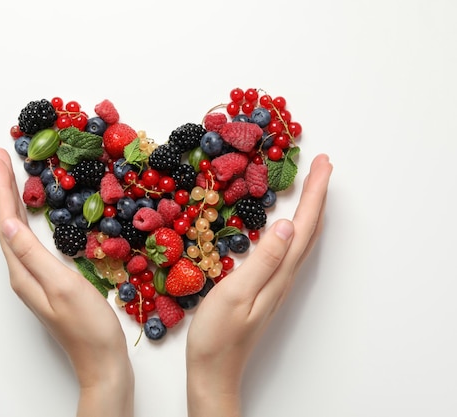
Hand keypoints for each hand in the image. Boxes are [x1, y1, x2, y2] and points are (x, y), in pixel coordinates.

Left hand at [0, 148, 133, 416]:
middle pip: (8, 224)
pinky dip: (29, 219)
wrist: (102, 360)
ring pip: (18, 231)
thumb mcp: (62, 286)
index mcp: (23, 272)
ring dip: (13, 202)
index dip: (2, 188)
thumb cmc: (88, 326)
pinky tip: (34, 214)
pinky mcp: (48, 280)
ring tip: (12, 177)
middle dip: (4, 189)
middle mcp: (23, 273)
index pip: (7, 222)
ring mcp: (35, 278)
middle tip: (1, 158)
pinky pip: (31, 241)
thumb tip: (7, 224)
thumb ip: (33, 255)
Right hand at [186, 154, 332, 416]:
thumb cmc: (218, 335)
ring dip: (310, 209)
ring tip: (312, 186)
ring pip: (302, 238)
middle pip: (310, 229)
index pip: (304, 225)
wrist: (214, 369)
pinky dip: (295, 226)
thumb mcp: (237, 293)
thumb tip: (286, 224)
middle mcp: (285, 275)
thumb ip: (263, 259)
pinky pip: (289, 248)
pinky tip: (287, 223)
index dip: (315, 192)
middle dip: (318, 194)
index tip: (323, 162)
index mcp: (280, 272)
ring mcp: (278, 282)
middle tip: (322, 165)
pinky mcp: (267, 286)